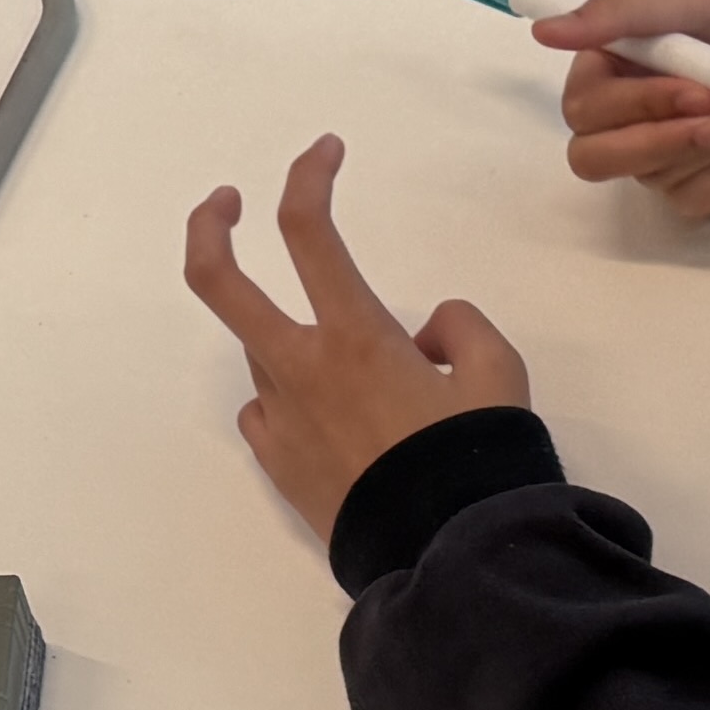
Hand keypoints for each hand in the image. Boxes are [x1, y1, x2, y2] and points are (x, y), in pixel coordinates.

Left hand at [184, 135, 534, 543]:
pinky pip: (269, 411)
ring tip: (368, 376)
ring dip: (300, 339)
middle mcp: (301, 369)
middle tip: (226, 202)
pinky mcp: (275, 465)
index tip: (325, 151)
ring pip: (266, 353)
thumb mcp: (500, 376)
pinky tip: (334, 418)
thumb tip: (423, 334)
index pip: (308, 229)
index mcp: (355, 335)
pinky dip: (292, 397)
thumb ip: (462, 328)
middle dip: (209, 229)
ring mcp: (279, 419)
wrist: (447, 558)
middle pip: (217, 281)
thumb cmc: (477, 462)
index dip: (308, 176)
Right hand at [537, 0, 709, 221]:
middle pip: (592, 153)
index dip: (628, 104)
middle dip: (657, 136)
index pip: (580, 105)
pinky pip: (687, 200)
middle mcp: (630, 113)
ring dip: (696, 149)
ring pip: (643, 176)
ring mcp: (664, 155)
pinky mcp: (701, 188)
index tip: (691, 84)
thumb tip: (542, 33)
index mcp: (617, 64)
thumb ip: (620, 13)